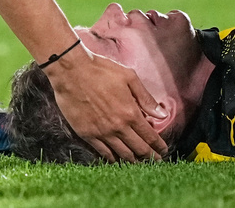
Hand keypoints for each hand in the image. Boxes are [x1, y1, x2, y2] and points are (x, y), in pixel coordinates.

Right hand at [44, 46, 167, 162]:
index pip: (149, 136)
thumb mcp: (129, 77)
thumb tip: (162, 114)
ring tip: (139, 164)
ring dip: (133, 160)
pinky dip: (112, 159)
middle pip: (138, 148)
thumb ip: (146, 98)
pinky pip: (102, 152)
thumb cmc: (101, 70)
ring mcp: (102, 132)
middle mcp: (118, 126)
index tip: (163, 151)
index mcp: (131, 113)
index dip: (158, 146)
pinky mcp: (87, 134)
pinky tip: (116, 160)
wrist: (71, 72)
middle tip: (156, 161)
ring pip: (122, 153)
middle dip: (149, 157)